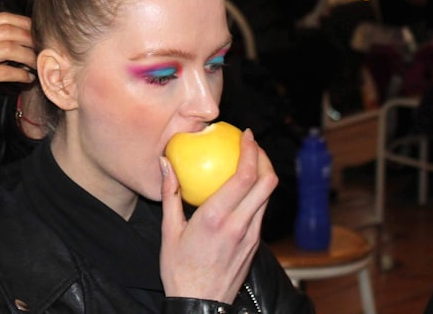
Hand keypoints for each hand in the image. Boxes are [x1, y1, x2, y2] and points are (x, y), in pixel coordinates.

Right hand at [0, 12, 34, 134]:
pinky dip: (20, 75)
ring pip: (8, 49)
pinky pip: (4, 72)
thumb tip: (24, 37)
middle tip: (42, 49)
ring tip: (37, 64)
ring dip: (28, 56)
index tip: (38, 33)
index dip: (24, 23)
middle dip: (30, 39)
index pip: (1, 18)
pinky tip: (27, 79)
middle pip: (6, 31)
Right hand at [159, 129, 277, 302]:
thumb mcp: (169, 231)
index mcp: (217, 217)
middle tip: (252, 145)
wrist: (200, 304)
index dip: (251, 151)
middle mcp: (239, 225)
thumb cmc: (179, 270)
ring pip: (268, 197)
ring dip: (263, 175)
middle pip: (267, 182)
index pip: (245, 176)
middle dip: (264, 158)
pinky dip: (258, 195)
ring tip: (249, 163)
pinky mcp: (254, 245)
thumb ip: (169, 194)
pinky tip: (244, 191)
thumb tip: (165, 164)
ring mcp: (251, 236)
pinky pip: (261, 212)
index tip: (247, 136)